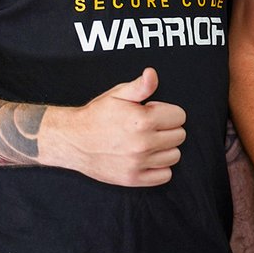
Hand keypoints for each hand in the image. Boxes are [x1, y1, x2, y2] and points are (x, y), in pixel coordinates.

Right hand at [38, 67, 186, 185]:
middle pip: (179, 136)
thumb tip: (152, 74)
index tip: (153, 112)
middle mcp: (143, 144)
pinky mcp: (133, 178)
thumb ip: (141, 86)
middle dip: (168, 128)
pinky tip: (148, 157)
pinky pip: (164, 175)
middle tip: (150, 127)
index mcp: (143, 121)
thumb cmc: (97, 116)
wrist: (73, 140)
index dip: (167, 111)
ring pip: (174, 156)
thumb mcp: (118, 94)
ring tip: (149, 141)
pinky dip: (160, 167)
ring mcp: (138, 163)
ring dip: (165, 148)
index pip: (179, 116)